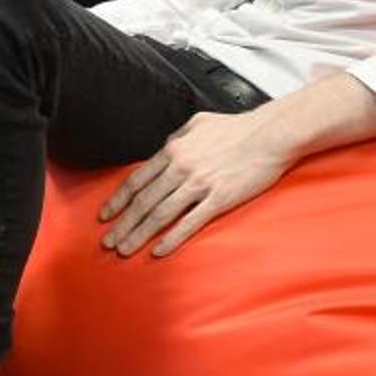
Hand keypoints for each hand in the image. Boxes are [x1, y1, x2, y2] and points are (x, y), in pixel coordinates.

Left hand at [99, 108, 292, 258]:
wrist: (270, 135)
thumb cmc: (238, 128)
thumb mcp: (198, 124)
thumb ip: (176, 138)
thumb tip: (164, 147)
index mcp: (173, 150)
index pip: (137, 180)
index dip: (118, 200)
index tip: (105, 215)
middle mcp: (181, 168)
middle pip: (143, 201)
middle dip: (122, 224)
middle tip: (107, 242)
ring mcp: (199, 184)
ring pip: (160, 214)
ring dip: (140, 235)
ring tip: (125, 250)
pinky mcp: (219, 199)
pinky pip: (190, 223)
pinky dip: (172, 239)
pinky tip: (159, 251)